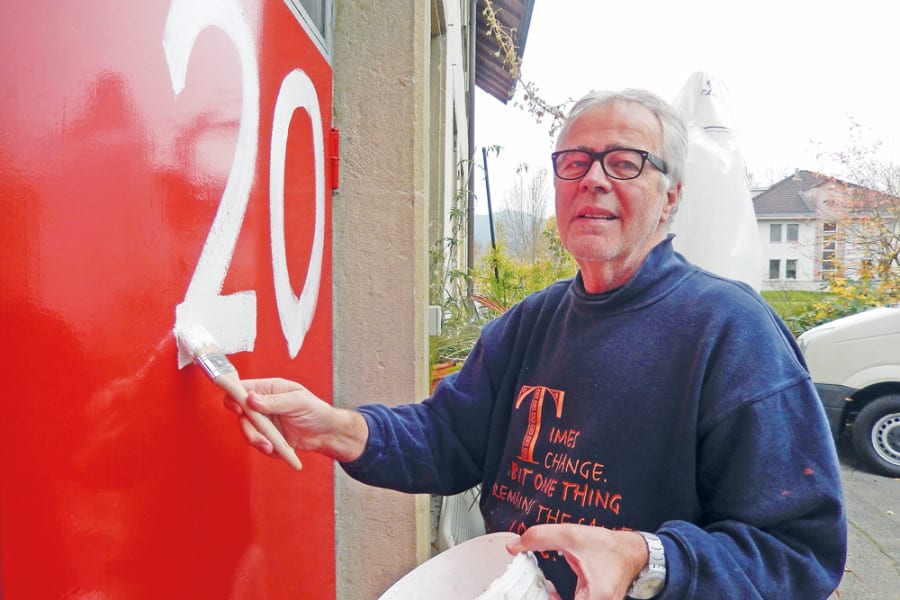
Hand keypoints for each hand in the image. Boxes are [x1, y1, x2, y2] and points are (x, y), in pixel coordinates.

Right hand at [225, 378, 368, 462]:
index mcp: (269, 389)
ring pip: (247, 431)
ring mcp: (264, 422)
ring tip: (271, 447)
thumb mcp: (299, 401)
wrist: (327, 434)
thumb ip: (275, 401)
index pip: (242, 388)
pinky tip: (279, 449)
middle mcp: (263, 405)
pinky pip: (258, 444)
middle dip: (247, 426)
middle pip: (240, 413)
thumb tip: (251, 399)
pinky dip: (266, 448)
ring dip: (256, 440)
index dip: (234, 395)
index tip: (237, 408)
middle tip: (257, 435)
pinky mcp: (267, 437)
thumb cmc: (316, 411)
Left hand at [507, 524, 647, 599]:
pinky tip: (551, 592)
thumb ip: (541, 537)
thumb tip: (514, 546)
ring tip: (539, 591)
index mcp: (597, 598)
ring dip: (552, 599)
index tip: (531, 594)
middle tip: (531, 592)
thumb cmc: (608, 547)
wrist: (630, 552)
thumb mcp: (571, 535)